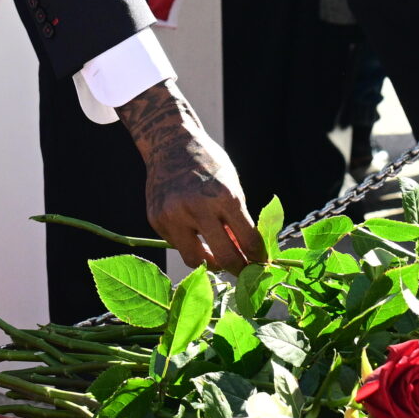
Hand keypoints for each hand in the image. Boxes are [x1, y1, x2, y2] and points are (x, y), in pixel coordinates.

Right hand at [117, 83, 265, 272]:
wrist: (169, 143)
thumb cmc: (207, 163)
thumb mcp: (231, 185)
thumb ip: (238, 219)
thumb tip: (246, 255)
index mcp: (223, 196)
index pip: (248, 241)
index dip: (259, 258)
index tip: (262, 266)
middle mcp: (197, 207)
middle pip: (224, 258)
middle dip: (239, 270)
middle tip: (244, 274)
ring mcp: (173, 215)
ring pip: (196, 260)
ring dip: (211, 262)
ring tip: (218, 256)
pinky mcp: (156, 220)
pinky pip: (177, 245)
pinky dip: (189, 243)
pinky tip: (192, 230)